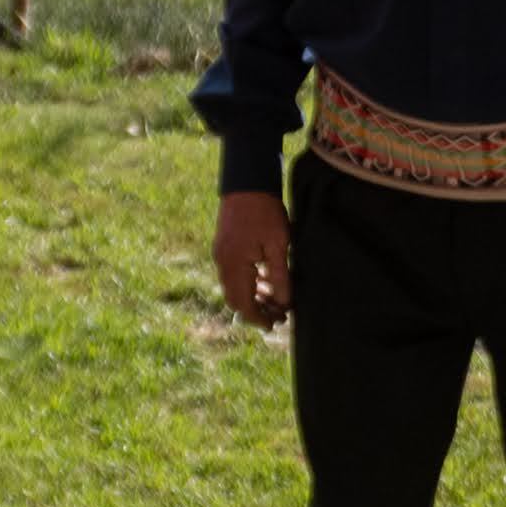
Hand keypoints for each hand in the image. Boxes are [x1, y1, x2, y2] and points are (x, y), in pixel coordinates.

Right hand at [214, 188, 292, 328]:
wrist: (247, 182)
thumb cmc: (266, 212)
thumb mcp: (279, 245)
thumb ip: (280, 276)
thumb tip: (284, 303)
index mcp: (235, 265)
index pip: (244, 304)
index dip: (260, 318)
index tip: (276, 324)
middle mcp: (223, 263)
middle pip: (235, 300)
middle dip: (256, 311)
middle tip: (278, 316)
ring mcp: (220, 255)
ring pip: (233, 288)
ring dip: (252, 297)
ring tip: (275, 300)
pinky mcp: (223, 247)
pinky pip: (233, 274)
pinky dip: (247, 283)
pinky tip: (265, 280)